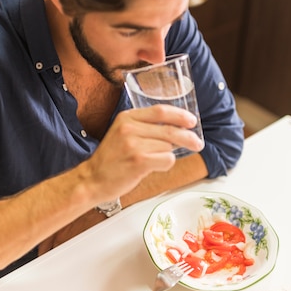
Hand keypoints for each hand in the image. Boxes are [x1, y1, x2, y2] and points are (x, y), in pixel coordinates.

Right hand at [82, 104, 202, 202]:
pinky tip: (154, 167)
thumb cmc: (111, 159)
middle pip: (169, 129)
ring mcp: (133, 144)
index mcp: (127, 117)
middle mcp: (129, 128)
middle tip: (198, 143)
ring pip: (168, 147)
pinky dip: (166, 164)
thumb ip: (144, 126)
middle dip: (188, 137)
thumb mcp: (122, 132)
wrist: (92, 179)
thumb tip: (176, 127)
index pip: (160, 111)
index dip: (180, 115)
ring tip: (155, 160)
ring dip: (169, 154)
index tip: (192, 121)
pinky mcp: (138, 161)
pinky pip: (166, 160)